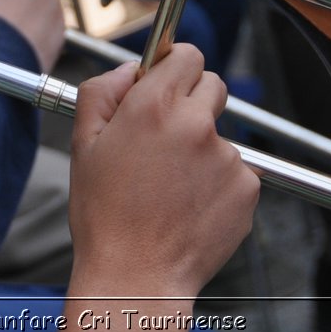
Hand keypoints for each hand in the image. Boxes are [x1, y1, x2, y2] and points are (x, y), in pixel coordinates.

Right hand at [67, 52, 258, 298]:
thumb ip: (101, 92)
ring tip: (171, 185)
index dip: (174, 67)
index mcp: (153, 105)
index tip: (166, 82)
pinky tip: (190, 205)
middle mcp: (195, 123)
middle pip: (213, 86)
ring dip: (202, 148)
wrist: (136, 276)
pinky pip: (236, 170)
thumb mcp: (83, 144)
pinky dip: (218, 182)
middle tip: (167, 137)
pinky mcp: (247, 187)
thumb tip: (129, 70)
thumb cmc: (105, 215)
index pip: (187, 55)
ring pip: (221, 134)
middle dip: (193, 101)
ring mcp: (226, 156)